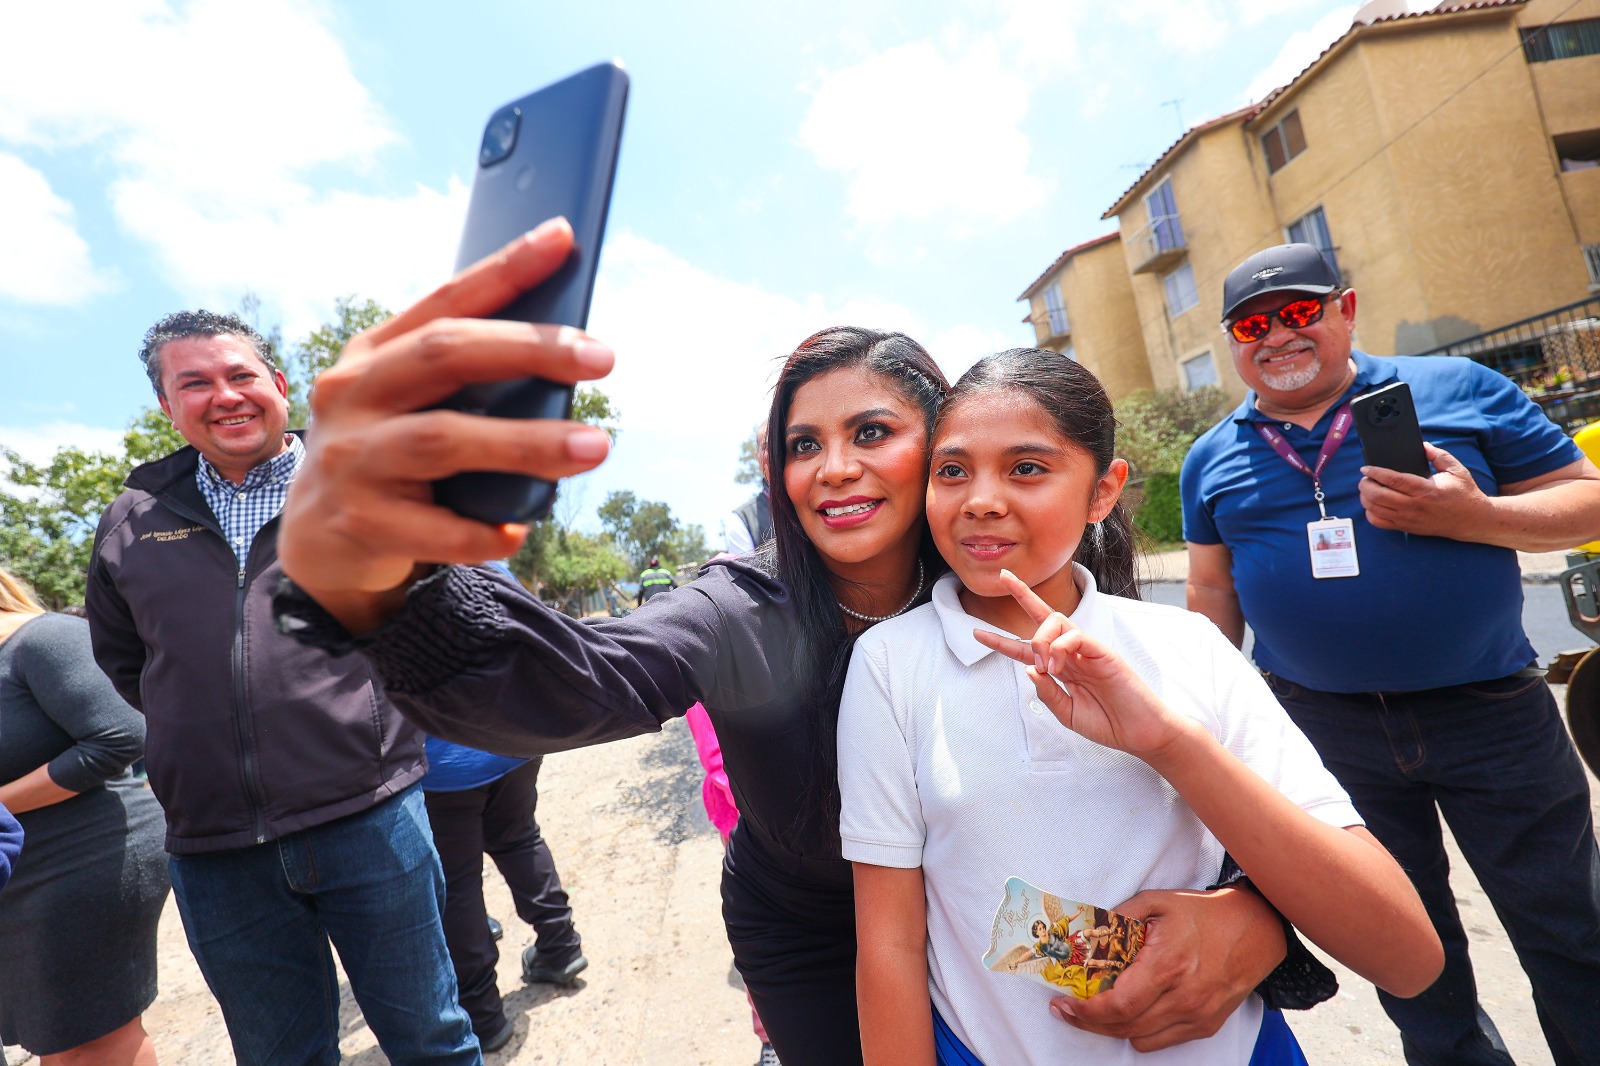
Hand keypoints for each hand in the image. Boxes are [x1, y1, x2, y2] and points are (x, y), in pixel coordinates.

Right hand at [278, 218, 614, 618]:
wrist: (320, 541)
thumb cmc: (392, 455)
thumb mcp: (411, 404)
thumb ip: (466, 380)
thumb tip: (566, 354)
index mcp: (373, 354)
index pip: (446, 300)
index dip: (506, 268)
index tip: (564, 237)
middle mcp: (354, 396)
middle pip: (446, 355)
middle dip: (529, 350)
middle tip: (602, 357)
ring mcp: (351, 459)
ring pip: (444, 439)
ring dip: (527, 442)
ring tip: (595, 446)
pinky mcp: (360, 522)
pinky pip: (435, 529)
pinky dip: (482, 530)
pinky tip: (520, 530)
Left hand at [971, 569, 1184, 757]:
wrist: (1140, 733)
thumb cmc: (1107, 723)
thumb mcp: (1066, 714)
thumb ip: (1047, 693)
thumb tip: (1027, 668)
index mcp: (1061, 668)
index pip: (1026, 647)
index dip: (1000, 640)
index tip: (975, 632)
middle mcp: (1072, 653)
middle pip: (1043, 617)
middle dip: (1022, 596)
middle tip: (1004, 581)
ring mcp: (1088, 650)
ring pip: (1056, 620)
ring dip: (1040, 639)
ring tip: (1044, 665)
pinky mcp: (1104, 652)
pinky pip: (1077, 635)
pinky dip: (1061, 646)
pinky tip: (1058, 666)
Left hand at [1049, 885, 1285, 1050]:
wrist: (1255, 929)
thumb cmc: (1202, 914)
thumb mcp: (1155, 903)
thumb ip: (1117, 919)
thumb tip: (1084, 936)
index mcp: (1168, 965)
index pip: (1119, 1004)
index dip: (1086, 1011)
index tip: (1064, 1004)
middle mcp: (1185, 997)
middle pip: (1124, 1026)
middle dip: (1089, 1022)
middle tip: (1068, 1010)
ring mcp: (1198, 1015)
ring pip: (1140, 1039)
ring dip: (1113, 1028)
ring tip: (1096, 1010)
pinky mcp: (1206, 1025)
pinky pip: (1161, 1041)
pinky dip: (1139, 1031)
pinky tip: (1130, 1011)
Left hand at [1359, 442, 1486, 536]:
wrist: (1472, 520)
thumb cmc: (1463, 493)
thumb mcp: (1456, 469)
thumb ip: (1438, 455)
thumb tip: (1422, 445)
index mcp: (1426, 489)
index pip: (1394, 480)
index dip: (1376, 473)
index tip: (1366, 467)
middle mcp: (1414, 506)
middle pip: (1378, 496)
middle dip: (1366, 485)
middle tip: (1365, 478)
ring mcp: (1409, 519)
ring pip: (1375, 510)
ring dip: (1365, 498)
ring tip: (1367, 488)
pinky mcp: (1407, 528)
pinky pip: (1379, 523)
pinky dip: (1370, 513)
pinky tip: (1373, 504)